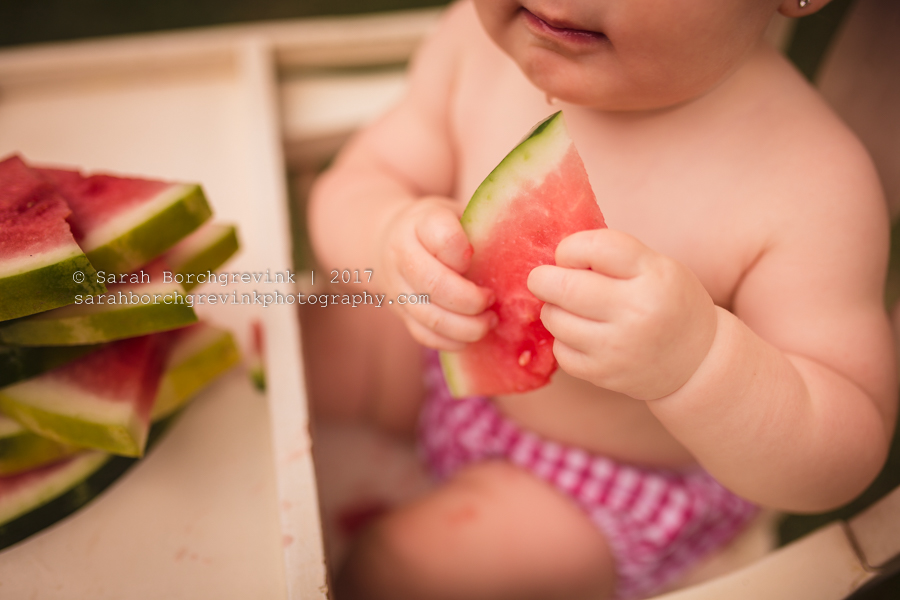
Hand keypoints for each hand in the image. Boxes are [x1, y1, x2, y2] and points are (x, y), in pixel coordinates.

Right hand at [375, 196, 495, 350]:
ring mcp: (397, 287)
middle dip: (471, 299)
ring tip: (489, 321)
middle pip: (434, 284)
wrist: (392, 238)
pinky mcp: (400, 313)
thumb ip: (477, 228)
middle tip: (491, 300)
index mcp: (420, 223)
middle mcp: (402, 255)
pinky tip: (471, 336)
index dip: (464, 254)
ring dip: (466, 326)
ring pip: (430, 316)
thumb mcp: (455, 213)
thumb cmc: (439, 226)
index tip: (476, 258)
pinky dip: (452, 341)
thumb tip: (521, 247)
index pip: (443, 239)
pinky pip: (424, 335)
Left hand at [527, 229, 716, 399]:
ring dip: (553, 309)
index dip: (570, 247)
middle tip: (543, 279)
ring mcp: (618, 347)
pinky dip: (563, 340)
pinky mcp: (603, 374)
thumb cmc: (667, 301)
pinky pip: (560, 351)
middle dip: (542, 278)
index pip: (595, 247)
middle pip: (563, 286)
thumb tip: (553, 251)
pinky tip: (580, 334)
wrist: (696, 361)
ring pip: (554, 318)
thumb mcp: (657, 266)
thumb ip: (613, 255)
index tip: (567, 255)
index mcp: (653, 275)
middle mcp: (637, 311)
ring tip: (568, 307)